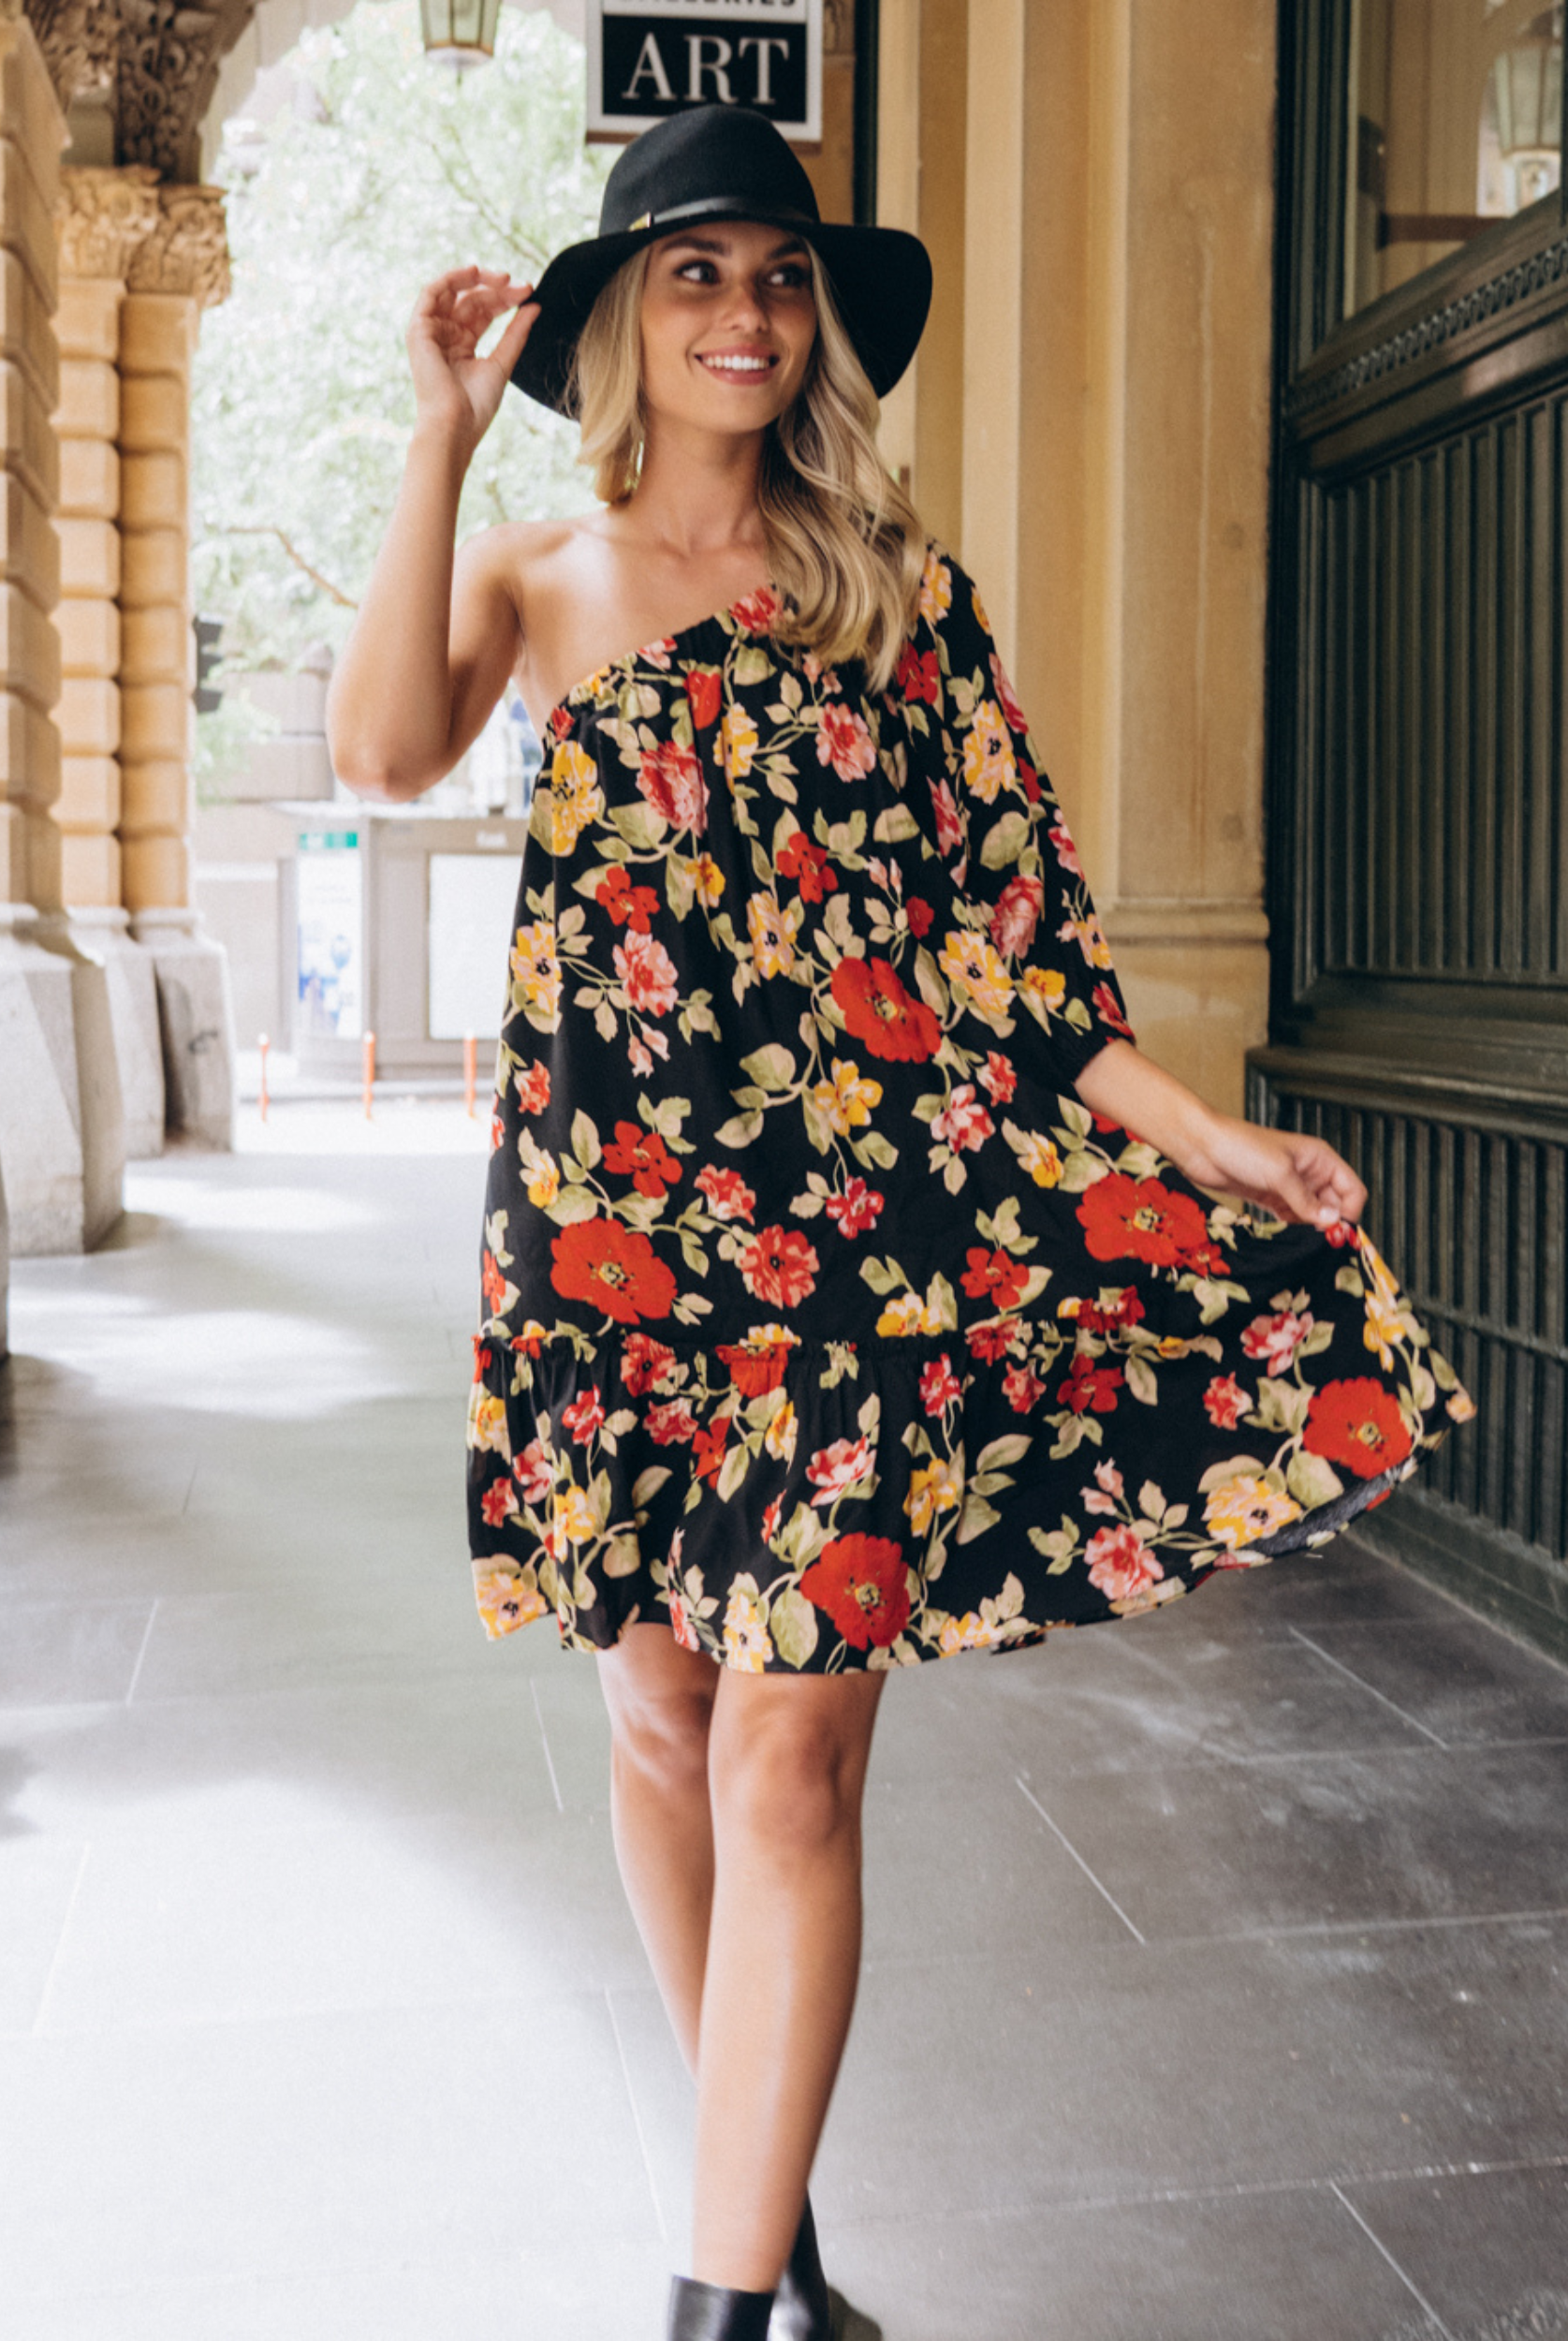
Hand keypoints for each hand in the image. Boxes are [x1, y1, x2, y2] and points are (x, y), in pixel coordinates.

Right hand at [407, 265, 539, 451]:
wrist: (454, 426)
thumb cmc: (475, 406)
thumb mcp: (502, 363)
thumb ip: (516, 333)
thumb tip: (535, 305)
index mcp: (462, 345)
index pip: (483, 311)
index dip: (506, 299)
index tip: (529, 293)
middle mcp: (445, 335)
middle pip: (471, 299)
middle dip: (498, 289)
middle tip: (523, 286)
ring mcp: (431, 332)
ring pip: (453, 291)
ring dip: (477, 279)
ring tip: (504, 278)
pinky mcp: (419, 330)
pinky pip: (431, 292)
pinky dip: (451, 278)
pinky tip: (474, 273)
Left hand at [1175, 1112, 1366, 1229]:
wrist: (1202, 1146)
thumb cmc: (1241, 1146)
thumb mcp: (1280, 1174)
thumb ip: (1306, 1201)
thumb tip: (1332, 1221)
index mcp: (1320, 1158)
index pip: (1352, 1189)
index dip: (1349, 1212)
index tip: (1337, 1232)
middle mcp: (1309, 1173)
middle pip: (1335, 1205)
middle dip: (1330, 1224)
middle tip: (1319, 1243)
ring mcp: (1290, 1187)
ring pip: (1313, 1215)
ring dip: (1311, 1230)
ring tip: (1303, 1242)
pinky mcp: (1272, 1199)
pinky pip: (1292, 1219)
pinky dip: (1294, 1229)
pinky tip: (1288, 1239)